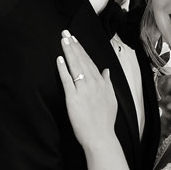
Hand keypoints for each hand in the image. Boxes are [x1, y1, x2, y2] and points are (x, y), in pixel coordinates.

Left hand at [57, 31, 117, 151]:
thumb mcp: (111, 99)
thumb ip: (108, 83)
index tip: (75, 39)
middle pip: (82, 60)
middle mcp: (93, 83)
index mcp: (101, 83)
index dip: (81, 50)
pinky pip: (67, 80)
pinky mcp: (74, 98)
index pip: (90, 62)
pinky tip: (59, 59)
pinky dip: (63, 68)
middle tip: (65, 33)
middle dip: (73, 45)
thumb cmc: (105, 121)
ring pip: (75, 66)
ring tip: (63, 40)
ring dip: (69, 52)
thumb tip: (106, 71)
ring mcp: (83, 90)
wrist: (101, 136)